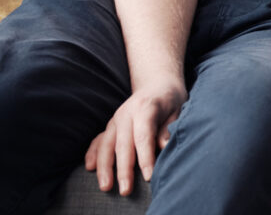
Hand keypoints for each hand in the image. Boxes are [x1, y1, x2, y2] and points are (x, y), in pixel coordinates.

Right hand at [85, 76, 186, 195]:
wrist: (158, 83)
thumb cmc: (171, 100)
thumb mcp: (178, 109)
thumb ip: (169, 127)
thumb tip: (164, 145)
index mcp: (145, 107)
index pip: (143, 136)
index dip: (145, 157)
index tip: (149, 176)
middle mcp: (126, 113)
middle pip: (123, 144)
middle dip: (124, 169)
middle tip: (126, 190)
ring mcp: (115, 119)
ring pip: (106, 145)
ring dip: (104, 167)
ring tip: (105, 186)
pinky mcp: (110, 125)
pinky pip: (98, 140)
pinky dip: (93, 154)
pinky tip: (89, 167)